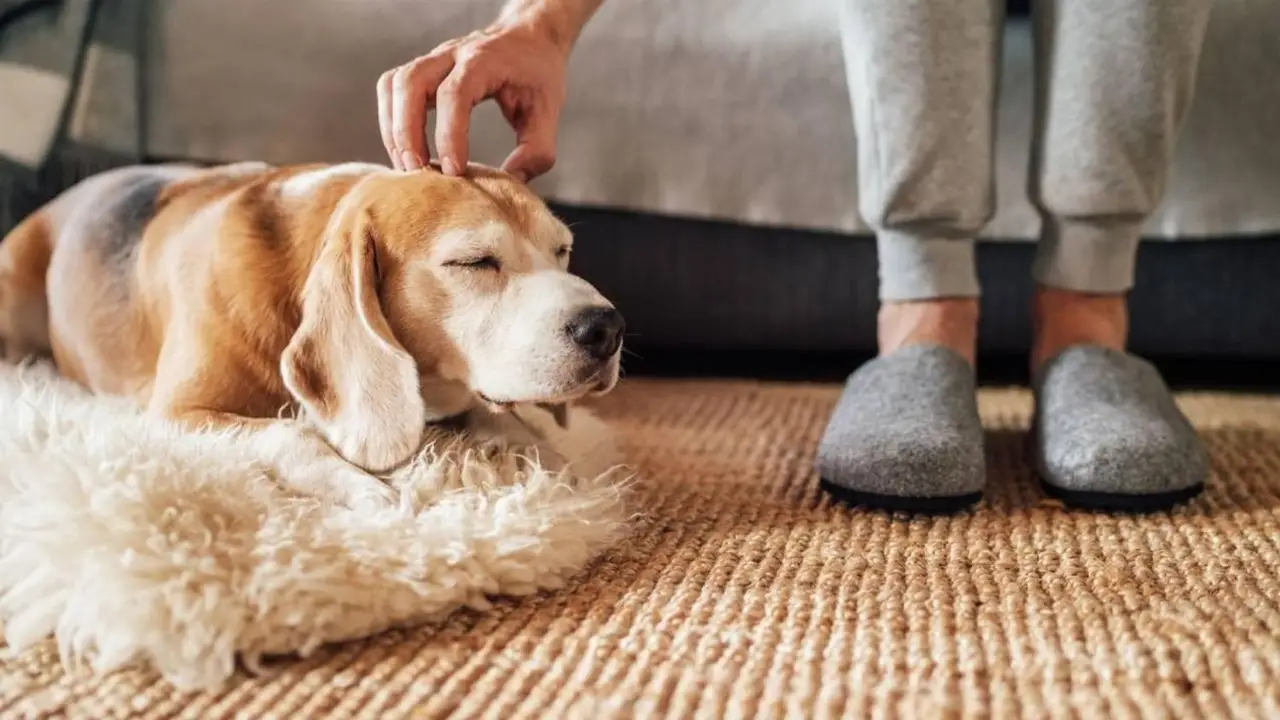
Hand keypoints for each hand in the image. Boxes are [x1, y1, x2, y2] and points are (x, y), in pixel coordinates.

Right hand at [378, 20, 569, 181]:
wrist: (530, 37)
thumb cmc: (538, 73)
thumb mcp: (549, 110)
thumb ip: (536, 150)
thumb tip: (510, 182)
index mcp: (484, 60)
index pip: (455, 93)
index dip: (449, 134)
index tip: (454, 170)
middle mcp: (452, 54)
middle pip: (411, 83)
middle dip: (407, 131)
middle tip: (418, 171)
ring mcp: (433, 59)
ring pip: (395, 84)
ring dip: (393, 128)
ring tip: (408, 165)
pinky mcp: (424, 69)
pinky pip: (392, 88)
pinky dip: (391, 119)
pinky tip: (406, 148)